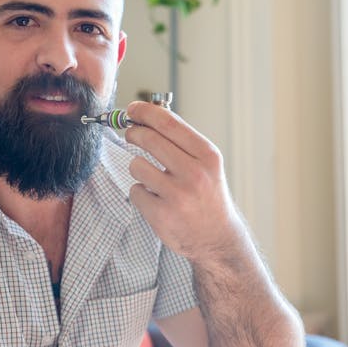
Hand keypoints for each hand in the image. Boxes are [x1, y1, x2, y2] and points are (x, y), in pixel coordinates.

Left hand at [124, 101, 244, 262]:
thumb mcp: (205, 164)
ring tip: (154, 180)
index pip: (169, 123)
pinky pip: (135, 191)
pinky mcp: (161, 214)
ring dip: (138, 169)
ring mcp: (177, 195)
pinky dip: (140, 193)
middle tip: (130, 134)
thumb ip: (180, 141)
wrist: (217, 238)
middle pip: (149, 139)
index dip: (145, 112)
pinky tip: (156, 200)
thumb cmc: (206, 194)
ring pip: (136, 166)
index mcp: (207, 155)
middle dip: (133, 133)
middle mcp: (194, 173)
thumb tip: (147, 115)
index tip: (132, 108)